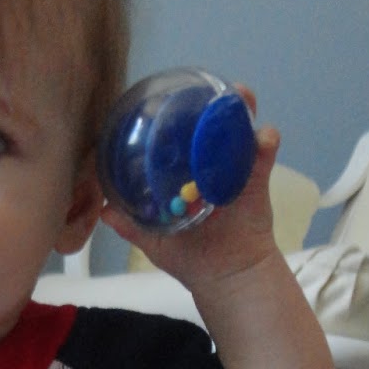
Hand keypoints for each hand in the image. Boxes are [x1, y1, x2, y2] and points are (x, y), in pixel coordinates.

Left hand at [102, 90, 283, 292]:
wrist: (225, 278)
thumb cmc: (191, 259)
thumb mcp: (155, 240)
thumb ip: (132, 225)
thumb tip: (103, 211)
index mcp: (188, 177)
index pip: (183, 141)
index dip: (179, 118)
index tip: (169, 100)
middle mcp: (211, 168)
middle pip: (213, 129)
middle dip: (213, 105)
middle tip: (209, 90)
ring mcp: (235, 172)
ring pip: (241, 133)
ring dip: (242, 112)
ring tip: (240, 97)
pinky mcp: (256, 182)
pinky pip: (263, 156)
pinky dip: (265, 143)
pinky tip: (262, 137)